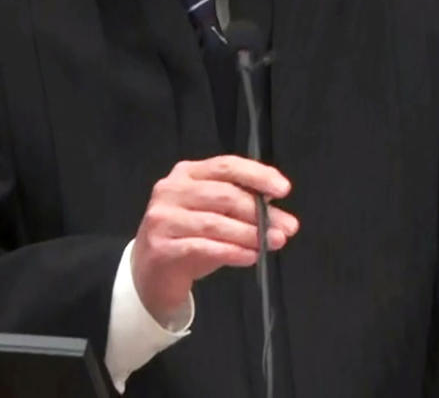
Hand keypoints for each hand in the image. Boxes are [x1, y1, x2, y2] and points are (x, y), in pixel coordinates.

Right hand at [131, 155, 299, 324]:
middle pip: (224, 195)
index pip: (226, 166)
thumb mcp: (212, 213)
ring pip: (216, 223)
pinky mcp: (161, 247)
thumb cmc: (188, 238)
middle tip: (287, 227)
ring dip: (251, 234)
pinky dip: (232, 252)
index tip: (283, 188)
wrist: (151, 273)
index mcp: (186, 173)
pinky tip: (250, 256)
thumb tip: (274, 203)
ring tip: (272, 242)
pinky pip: (204, 247)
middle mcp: (171, 190)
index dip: (257, 175)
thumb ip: (237, 202)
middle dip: (261, 212)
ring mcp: (163, 219)